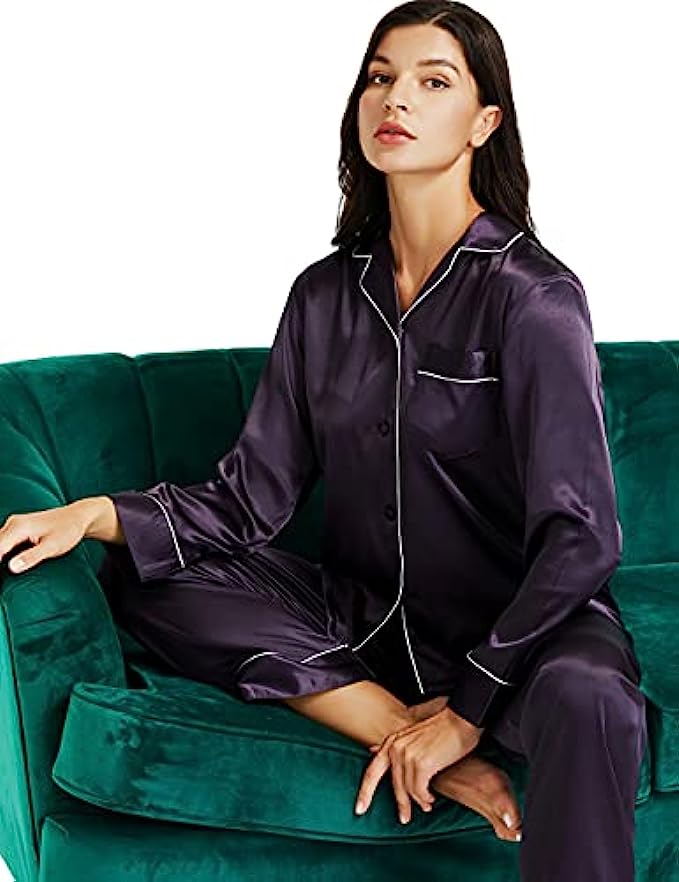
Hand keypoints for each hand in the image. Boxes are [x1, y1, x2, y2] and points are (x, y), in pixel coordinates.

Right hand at [0, 503, 88, 573]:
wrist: (79, 516)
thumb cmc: (69, 530)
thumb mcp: (53, 546)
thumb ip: (32, 557)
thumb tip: (12, 567)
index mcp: (18, 527)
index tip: (0, 581)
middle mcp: (13, 523)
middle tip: (3, 582)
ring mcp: (15, 525)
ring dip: (0, 557)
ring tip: (8, 573)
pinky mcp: (18, 529)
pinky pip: (4, 542)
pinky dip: (3, 553)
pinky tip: (10, 563)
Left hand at [354, 706, 483, 823]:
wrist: (461, 719)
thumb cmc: (442, 728)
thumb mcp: (413, 734)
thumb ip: (396, 746)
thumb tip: (373, 751)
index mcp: (393, 741)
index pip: (372, 771)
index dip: (365, 792)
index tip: (359, 809)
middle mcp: (397, 748)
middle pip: (393, 786)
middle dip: (401, 805)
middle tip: (404, 818)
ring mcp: (408, 756)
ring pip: (409, 790)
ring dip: (419, 801)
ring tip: (427, 805)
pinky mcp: (422, 764)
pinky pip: (420, 791)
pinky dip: (426, 798)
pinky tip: (432, 799)